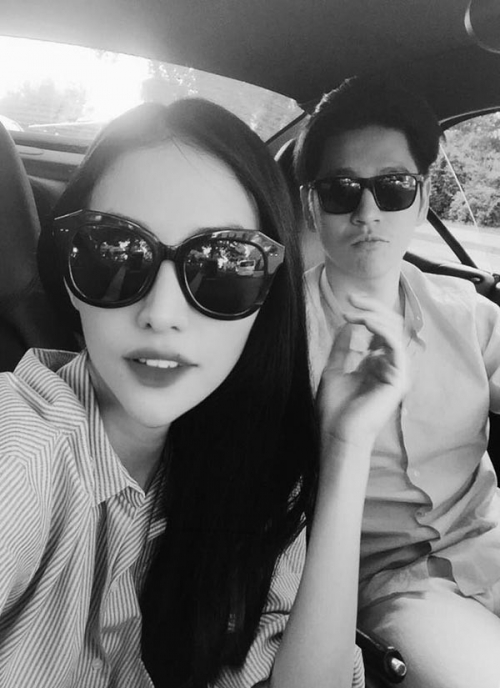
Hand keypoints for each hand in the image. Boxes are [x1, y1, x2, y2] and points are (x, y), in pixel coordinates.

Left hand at [317, 294, 408, 448]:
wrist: (337, 434)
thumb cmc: (335, 409)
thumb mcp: (335, 370)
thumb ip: (344, 348)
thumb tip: (348, 325)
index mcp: (376, 364)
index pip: (379, 330)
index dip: (367, 312)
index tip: (347, 301)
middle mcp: (389, 365)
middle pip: (390, 326)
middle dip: (372, 308)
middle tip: (352, 297)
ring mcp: (396, 371)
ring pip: (395, 332)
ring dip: (374, 315)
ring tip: (354, 310)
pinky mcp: (399, 378)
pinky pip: (395, 345)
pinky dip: (380, 329)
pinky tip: (364, 320)